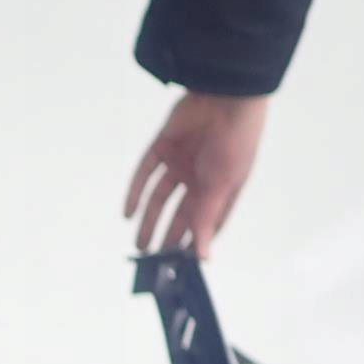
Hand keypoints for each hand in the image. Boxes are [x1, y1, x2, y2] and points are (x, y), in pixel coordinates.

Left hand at [125, 92, 269, 258]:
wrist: (225, 96)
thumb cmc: (234, 142)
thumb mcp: (221, 186)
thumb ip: (206, 220)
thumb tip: (203, 257)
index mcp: (221, 188)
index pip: (205, 223)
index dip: (193, 243)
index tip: (178, 266)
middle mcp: (199, 178)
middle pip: (179, 214)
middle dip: (167, 237)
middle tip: (154, 260)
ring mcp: (179, 162)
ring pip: (159, 198)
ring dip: (148, 221)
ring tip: (139, 246)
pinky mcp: (162, 147)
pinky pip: (144, 174)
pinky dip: (134, 193)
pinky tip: (128, 214)